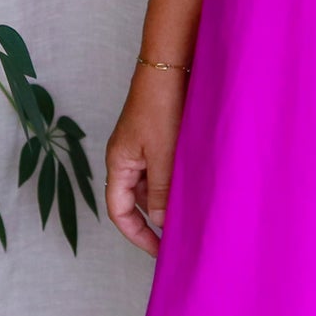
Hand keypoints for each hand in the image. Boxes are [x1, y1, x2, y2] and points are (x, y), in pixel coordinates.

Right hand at [105, 65, 187, 257]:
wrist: (170, 64)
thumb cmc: (160, 106)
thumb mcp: (162, 155)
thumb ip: (162, 192)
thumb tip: (162, 223)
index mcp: (119, 162)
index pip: (119, 211)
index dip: (137, 234)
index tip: (159, 251)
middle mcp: (127, 156)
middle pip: (138, 199)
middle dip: (157, 219)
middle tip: (183, 236)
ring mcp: (143, 145)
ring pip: (154, 183)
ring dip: (170, 198)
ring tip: (195, 213)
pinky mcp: (159, 135)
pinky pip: (164, 167)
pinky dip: (177, 180)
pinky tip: (197, 185)